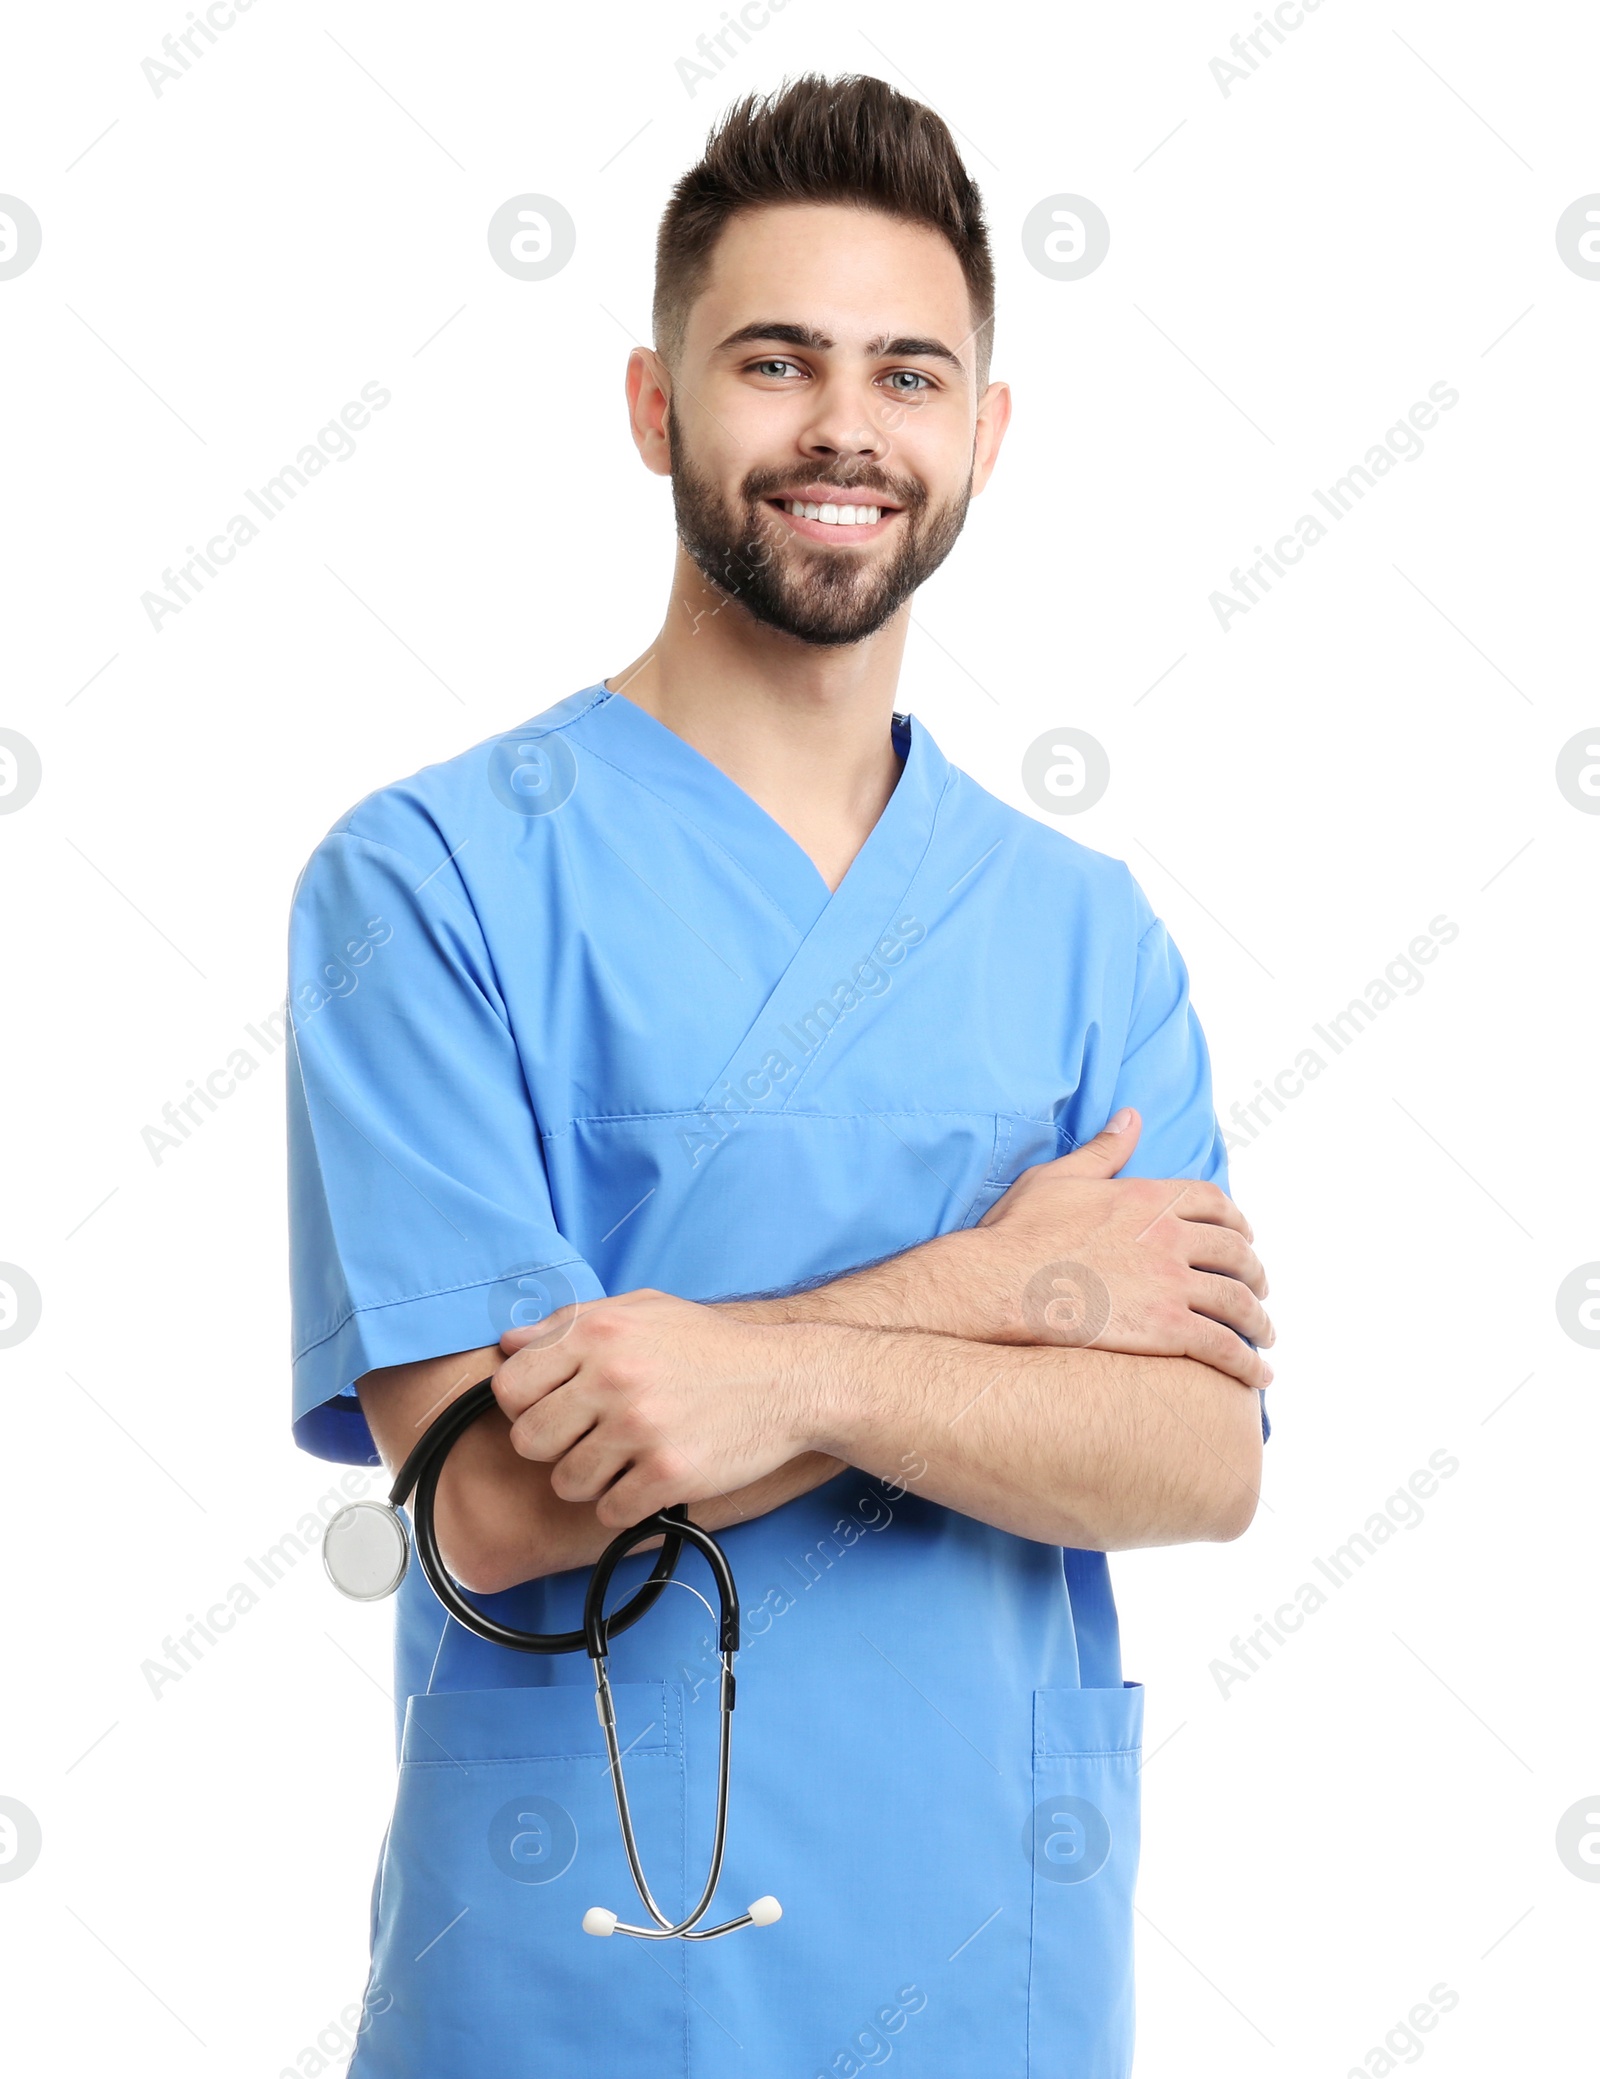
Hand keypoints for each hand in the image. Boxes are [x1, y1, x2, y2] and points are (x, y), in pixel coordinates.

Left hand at [493, 1289, 821, 1529]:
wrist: (789, 1381)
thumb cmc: (712, 1346)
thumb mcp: (644, 1310)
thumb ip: (573, 1322)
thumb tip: (510, 1343)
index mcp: (599, 1333)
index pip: (509, 1387)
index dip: (524, 1405)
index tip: (554, 1410)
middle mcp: (613, 1378)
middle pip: (528, 1441)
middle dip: (554, 1447)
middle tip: (590, 1439)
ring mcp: (640, 1428)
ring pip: (566, 1482)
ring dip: (592, 1479)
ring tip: (627, 1458)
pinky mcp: (669, 1474)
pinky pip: (610, 1511)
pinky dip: (626, 1504)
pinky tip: (650, 1479)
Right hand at [973, 1109, 1274, 1389]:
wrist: (1000, 1285)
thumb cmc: (1019, 1232)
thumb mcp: (1059, 1177)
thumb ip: (1103, 1150)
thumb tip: (1131, 1116)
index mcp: (1148, 1197)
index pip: (1214, 1202)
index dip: (1236, 1220)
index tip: (1244, 1237)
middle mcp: (1169, 1237)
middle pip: (1236, 1252)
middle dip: (1255, 1273)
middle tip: (1259, 1289)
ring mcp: (1171, 1284)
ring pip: (1238, 1302)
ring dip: (1259, 1321)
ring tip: (1264, 1336)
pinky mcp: (1167, 1329)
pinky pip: (1224, 1346)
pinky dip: (1248, 1362)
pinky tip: (1259, 1374)